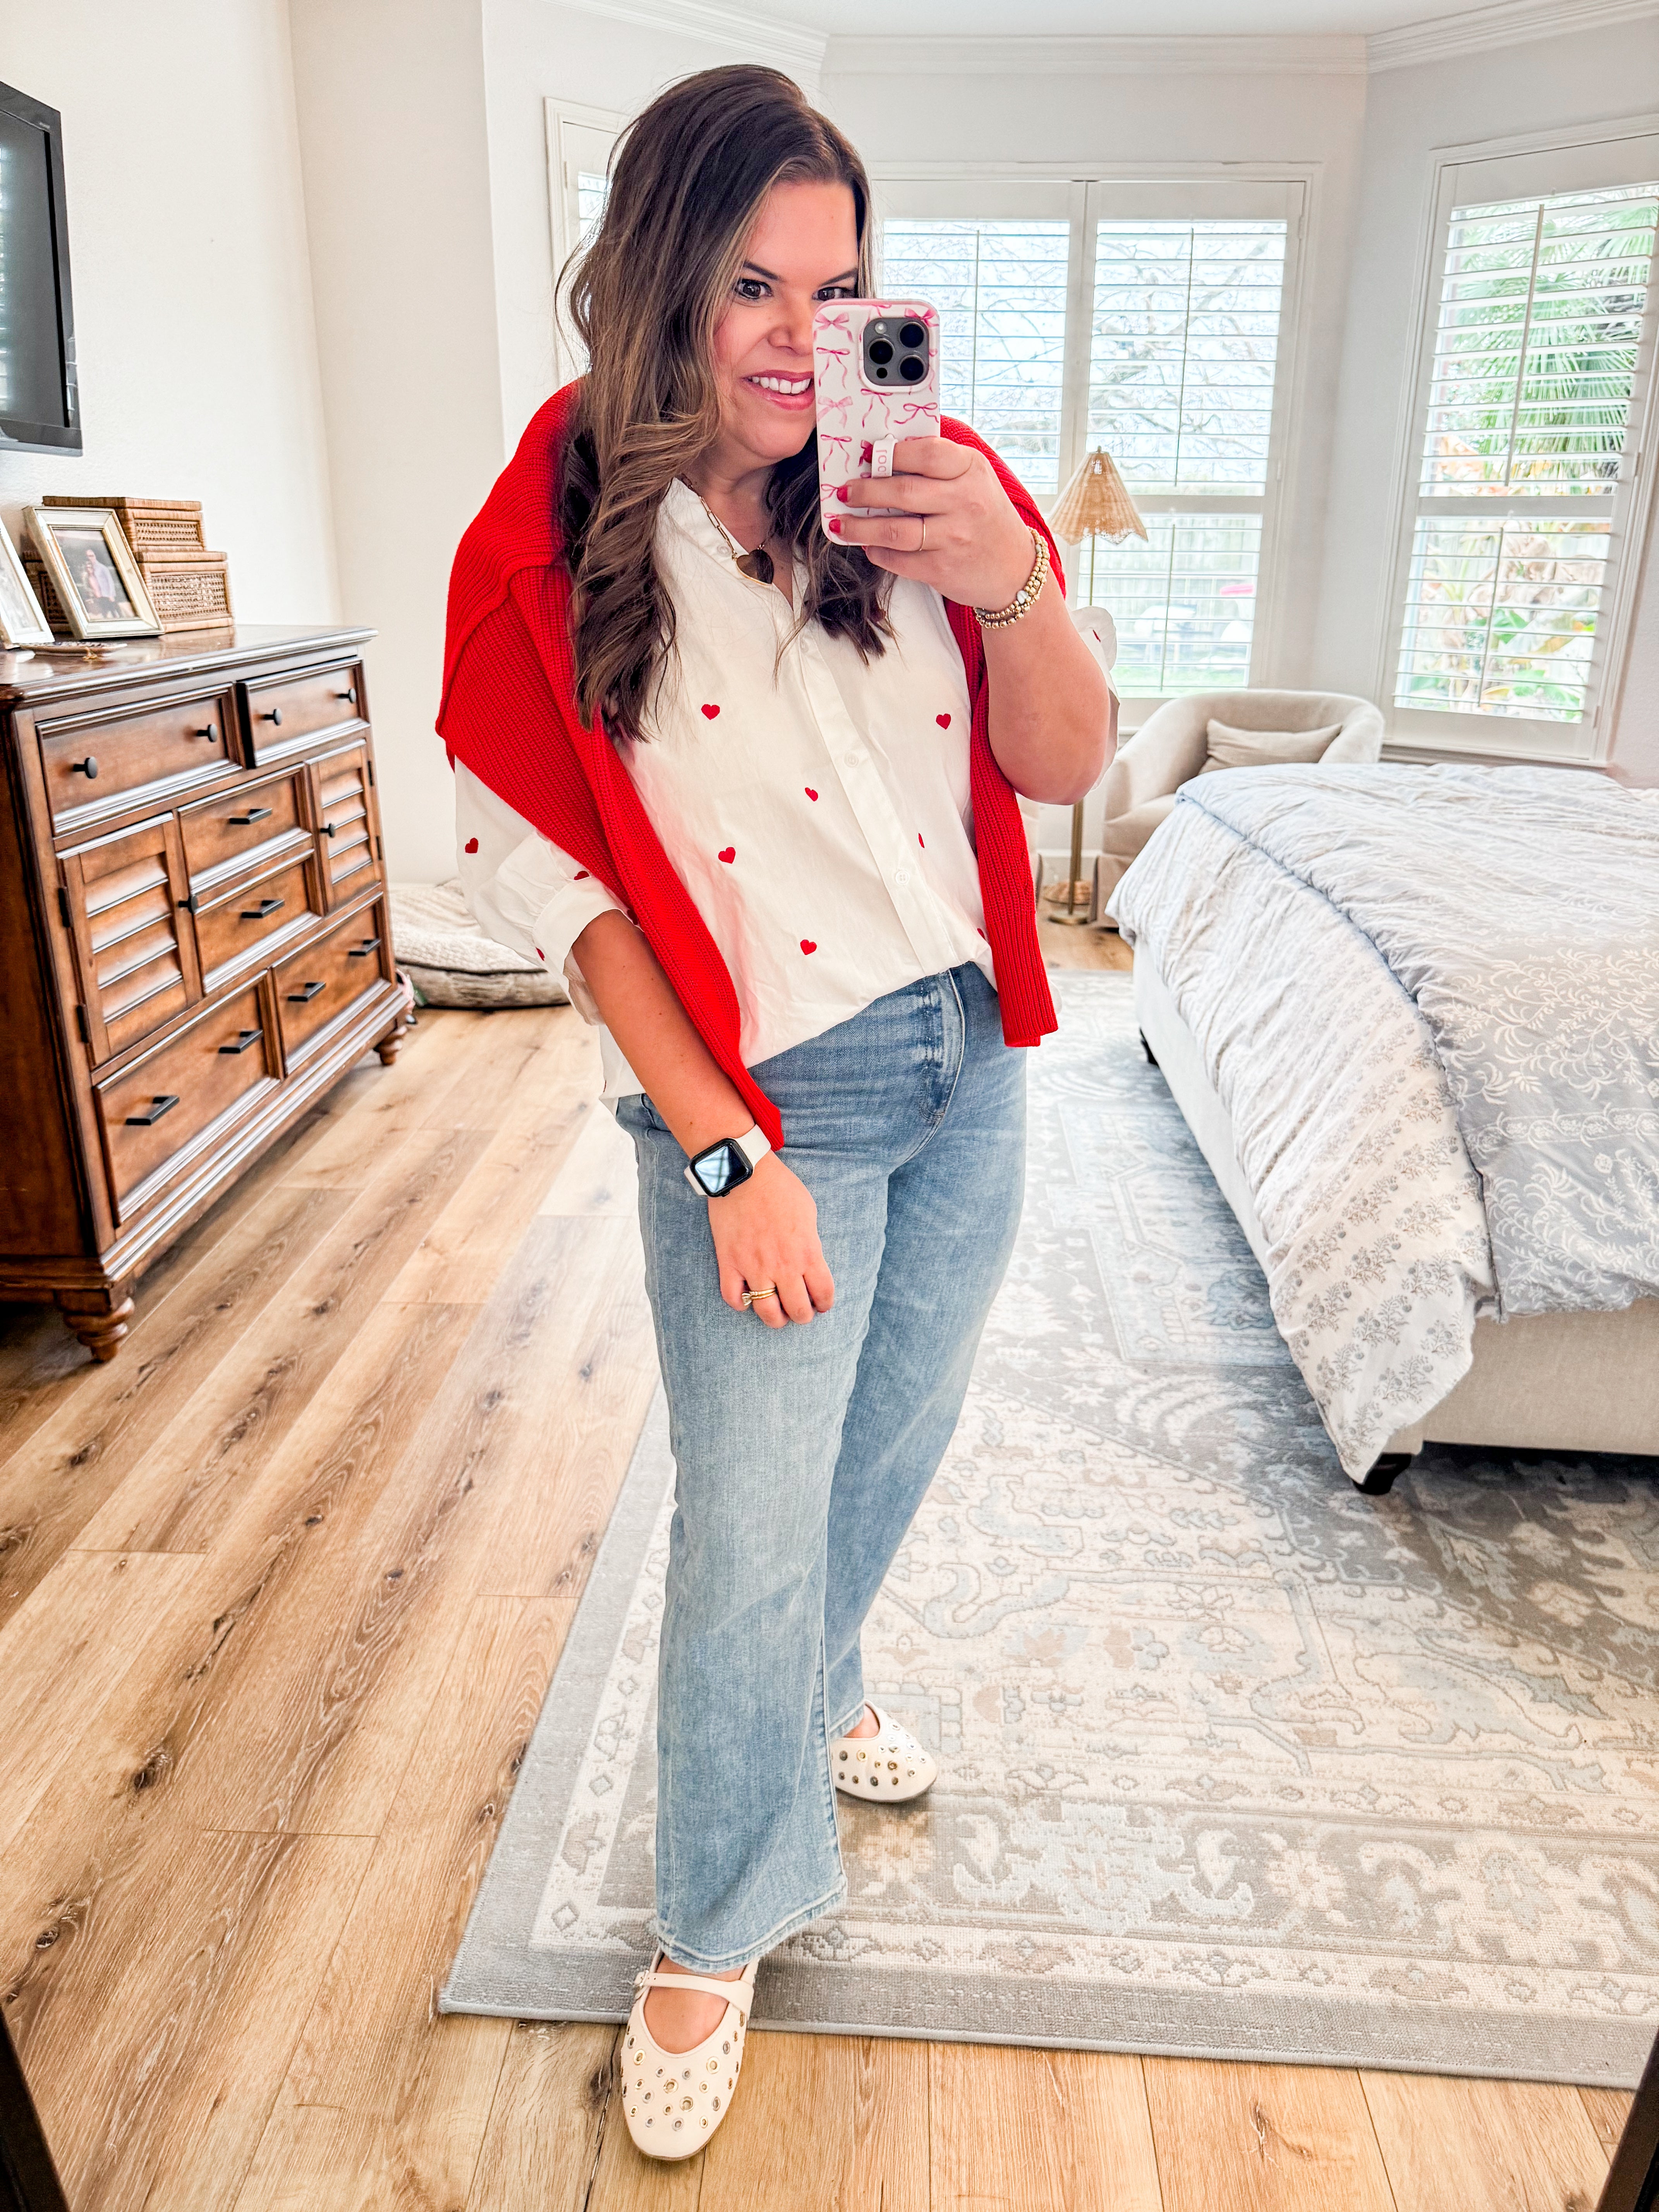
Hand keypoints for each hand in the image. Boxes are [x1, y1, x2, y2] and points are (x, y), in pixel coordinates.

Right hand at [710, 1153, 834, 1328]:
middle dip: (803, 1316)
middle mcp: (783, 1266)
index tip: (822, 1304)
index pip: (823, 1294)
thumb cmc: (780, 1188)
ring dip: (775, 1319)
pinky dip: (741, 1304)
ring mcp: (753, 1266)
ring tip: (777, 1314)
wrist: (744, 1173)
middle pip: (798, 1310)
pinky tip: (748, 1299)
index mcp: (807, 1252)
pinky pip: (734, 1298)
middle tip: (801, 1311)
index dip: (825, 1304)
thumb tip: (809, 1263)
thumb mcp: (809, 1213)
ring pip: (767, 1312)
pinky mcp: (729, 1263)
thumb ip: (811, 1243)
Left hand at [829, 438, 1032, 608]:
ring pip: (894, 530)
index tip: (867, 455)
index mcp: (971, 470)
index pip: (927, 453)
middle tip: (845, 491)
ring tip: (842, 524)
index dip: (892, 453)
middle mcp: (965, 502)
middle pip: (903, 491)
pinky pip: (899, 559)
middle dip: (865, 491)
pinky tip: (869, 546)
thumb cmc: (987, 519)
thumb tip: (886, 455)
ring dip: (860, 528)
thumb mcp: (975, 480)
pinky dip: (877, 553)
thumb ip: (939, 465)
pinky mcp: (942, 569)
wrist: (1014, 570)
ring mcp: (953, 537)